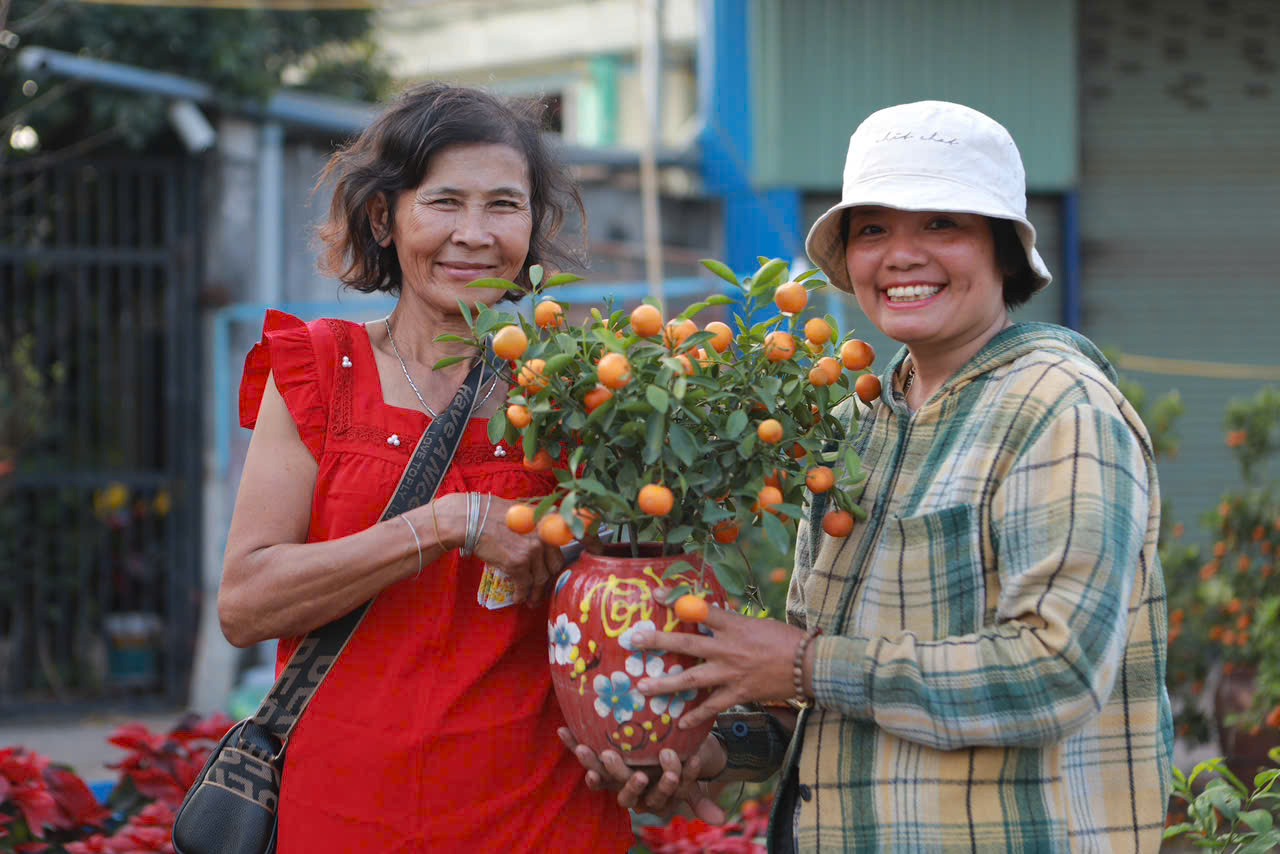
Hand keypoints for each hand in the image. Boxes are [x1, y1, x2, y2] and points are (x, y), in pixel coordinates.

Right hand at [453, 494, 563, 605]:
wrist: (473, 519)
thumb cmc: (494, 514)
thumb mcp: (524, 513)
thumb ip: (538, 526)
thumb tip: (545, 543)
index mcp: (548, 524)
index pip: (560, 551)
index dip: (556, 567)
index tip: (553, 578)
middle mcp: (544, 537)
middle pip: (553, 568)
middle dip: (548, 582)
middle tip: (541, 591)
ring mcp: (532, 551)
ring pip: (540, 579)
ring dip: (535, 593)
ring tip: (531, 600)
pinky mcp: (517, 563)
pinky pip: (524, 585)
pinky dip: (522, 594)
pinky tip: (518, 598)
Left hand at [556, 727, 726, 823]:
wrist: (662, 757)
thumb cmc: (678, 769)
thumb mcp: (688, 784)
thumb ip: (699, 800)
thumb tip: (721, 819)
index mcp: (647, 796)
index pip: (651, 796)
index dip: (655, 786)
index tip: (661, 774)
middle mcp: (627, 787)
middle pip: (621, 786)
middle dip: (620, 773)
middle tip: (619, 757)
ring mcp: (611, 775)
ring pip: (599, 773)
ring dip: (589, 760)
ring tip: (582, 746)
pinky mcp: (598, 760)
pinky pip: (583, 752)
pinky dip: (572, 742)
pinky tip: (563, 730)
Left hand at [629, 602, 808, 729]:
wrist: (810, 664)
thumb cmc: (784, 639)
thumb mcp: (755, 622)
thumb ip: (729, 622)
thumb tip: (705, 615)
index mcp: (734, 625)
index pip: (700, 609)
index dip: (677, 601)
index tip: (656, 595)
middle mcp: (728, 648)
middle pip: (687, 644)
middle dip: (658, 642)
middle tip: (634, 642)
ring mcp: (732, 673)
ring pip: (692, 680)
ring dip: (666, 685)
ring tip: (643, 688)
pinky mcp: (739, 693)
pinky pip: (713, 706)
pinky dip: (696, 715)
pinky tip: (680, 723)